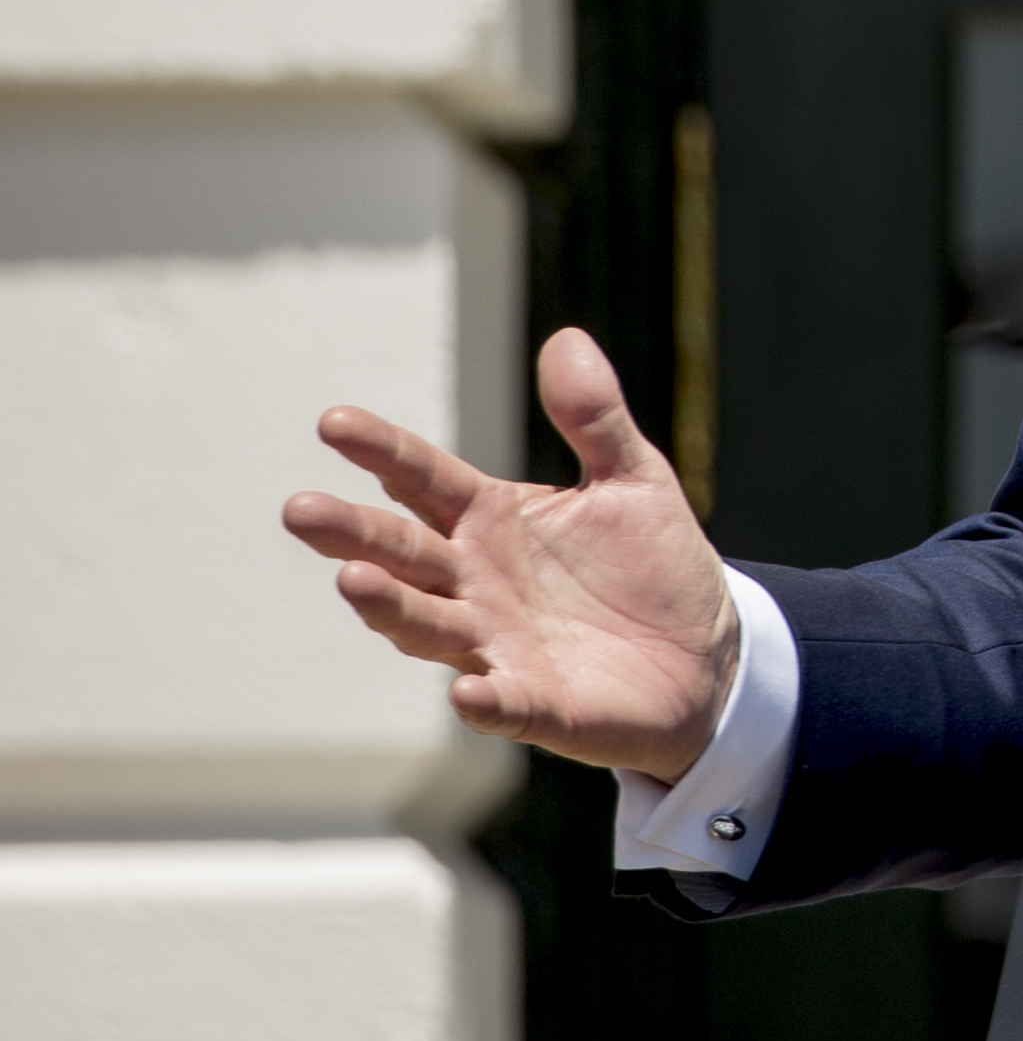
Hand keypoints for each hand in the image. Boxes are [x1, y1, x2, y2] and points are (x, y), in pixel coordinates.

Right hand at [280, 327, 738, 784]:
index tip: (333, 421)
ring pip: (428, 624)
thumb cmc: (652, 564)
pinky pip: (501, 701)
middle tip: (300, 509)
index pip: (424, 479)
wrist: (703, 655)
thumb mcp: (633, 478)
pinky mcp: (536, 702)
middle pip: (402, 553)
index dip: (382, 451)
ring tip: (352, 580)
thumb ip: (594, 418)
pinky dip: (483, 698)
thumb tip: (566, 337)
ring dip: (390, 607)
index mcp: (492, 520)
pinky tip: (466, 688)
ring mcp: (497, 644)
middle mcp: (476, 582)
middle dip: (352, 534)